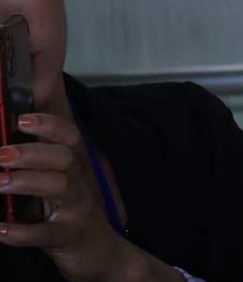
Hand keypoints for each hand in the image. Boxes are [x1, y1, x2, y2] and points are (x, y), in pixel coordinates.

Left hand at [0, 113, 150, 281]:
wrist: (102, 254)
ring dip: (27, 181)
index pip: (70, 137)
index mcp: (77, 168)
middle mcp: (80, 184)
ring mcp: (77, 210)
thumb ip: (40, 162)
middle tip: (1, 154)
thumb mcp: (60, 184)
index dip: (49, 125)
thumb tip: (11, 140)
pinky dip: (22, 232)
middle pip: (65, 157)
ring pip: (60, 187)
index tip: (22, 119)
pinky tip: (0, 230)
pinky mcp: (70, 238)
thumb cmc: (72, 213)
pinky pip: (47, 234)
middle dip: (32, 152)